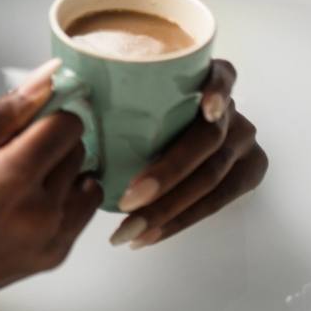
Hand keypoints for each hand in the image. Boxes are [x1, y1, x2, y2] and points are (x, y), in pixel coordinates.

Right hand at [0, 58, 103, 310]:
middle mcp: (41, 213)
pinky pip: (81, 210)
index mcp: (11, 181)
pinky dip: (64, 197)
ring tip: (20, 176)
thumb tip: (40, 83)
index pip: (65, 126)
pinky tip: (27, 199)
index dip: (47, 112)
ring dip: (61, 168)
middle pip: (77, 149)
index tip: (26, 116)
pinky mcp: (55, 256)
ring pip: (85, 178)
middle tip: (9, 150)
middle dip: (48, 139)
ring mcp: (52, 238)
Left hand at [108, 58, 267, 248]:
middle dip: (167, 173)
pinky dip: (178, 221)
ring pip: (212, 178)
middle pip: (208, 140)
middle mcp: (231, 109)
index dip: (215, 90)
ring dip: (168, 208)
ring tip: (130, 228)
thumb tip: (62, 97)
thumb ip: (118, 94)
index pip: (222, 75)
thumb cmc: (142, 111)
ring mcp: (244, 141)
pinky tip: (148, 235)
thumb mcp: (136, 96)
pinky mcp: (248, 173)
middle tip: (128, 199)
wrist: (174, 134)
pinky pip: (216, 203)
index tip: (204, 108)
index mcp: (207, 79)